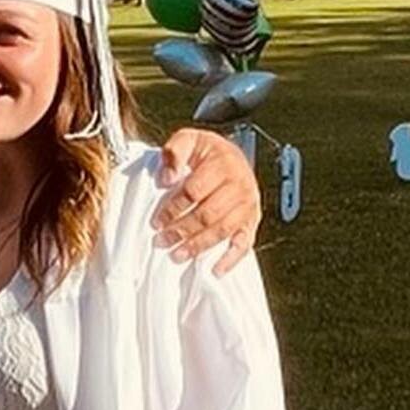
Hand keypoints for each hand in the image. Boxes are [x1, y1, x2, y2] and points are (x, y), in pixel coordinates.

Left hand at [153, 127, 261, 275]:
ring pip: (222, 230)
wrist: (233, 156)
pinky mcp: (252, 221)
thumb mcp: (189, 139)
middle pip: (207, 214)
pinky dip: (231, 259)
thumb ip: (175, 152)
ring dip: (198, 246)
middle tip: (162, 241)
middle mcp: (240, 185)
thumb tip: (167, 178)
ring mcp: (248, 205)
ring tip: (178, 255)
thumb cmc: (208, 152)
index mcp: (223, 163)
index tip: (157, 221)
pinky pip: (244, 244)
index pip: (194, 191)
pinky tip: (216, 270)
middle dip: (182, 230)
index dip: (173, 208)